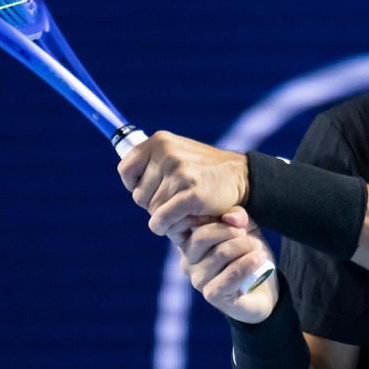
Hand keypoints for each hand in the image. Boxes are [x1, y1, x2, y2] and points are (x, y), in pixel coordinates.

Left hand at [117, 131, 248, 237]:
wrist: (242, 176)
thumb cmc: (205, 170)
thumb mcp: (178, 152)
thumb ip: (152, 161)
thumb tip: (126, 176)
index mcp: (160, 141)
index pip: (125, 170)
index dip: (134, 185)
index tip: (151, 189)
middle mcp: (167, 154)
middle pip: (138, 195)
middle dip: (154, 204)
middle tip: (176, 200)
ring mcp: (180, 173)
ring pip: (151, 210)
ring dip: (165, 216)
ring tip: (184, 208)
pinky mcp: (191, 195)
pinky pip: (161, 220)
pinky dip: (168, 227)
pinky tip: (182, 222)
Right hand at [174, 206, 277, 323]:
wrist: (262, 290)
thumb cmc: (247, 256)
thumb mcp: (245, 229)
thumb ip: (237, 217)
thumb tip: (231, 217)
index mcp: (190, 243)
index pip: (193, 223)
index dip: (216, 217)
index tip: (240, 222)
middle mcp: (188, 261)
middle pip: (203, 237)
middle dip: (232, 233)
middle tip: (252, 239)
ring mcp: (198, 280)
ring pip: (220, 253)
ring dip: (245, 248)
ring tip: (259, 250)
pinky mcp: (211, 294)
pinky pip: (230, 275)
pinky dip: (248, 264)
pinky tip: (259, 260)